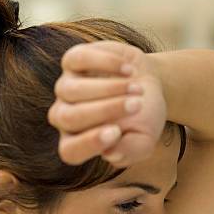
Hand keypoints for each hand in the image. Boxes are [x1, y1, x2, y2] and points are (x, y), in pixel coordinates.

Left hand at [47, 40, 166, 167]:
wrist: (149, 85)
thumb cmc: (143, 119)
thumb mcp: (145, 141)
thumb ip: (130, 151)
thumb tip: (111, 153)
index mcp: (77, 144)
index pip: (70, 151)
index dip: (89, 143)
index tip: (116, 133)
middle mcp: (64, 118)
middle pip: (69, 118)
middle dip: (105, 111)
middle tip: (136, 106)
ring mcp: (65, 88)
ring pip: (71, 90)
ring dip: (109, 88)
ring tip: (137, 89)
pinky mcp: (73, 61)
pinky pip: (79, 60)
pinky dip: (106, 63)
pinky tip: (129, 70)